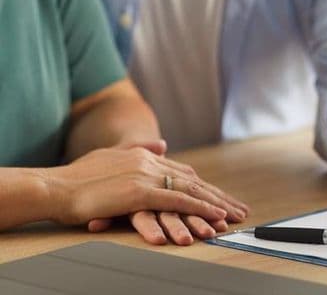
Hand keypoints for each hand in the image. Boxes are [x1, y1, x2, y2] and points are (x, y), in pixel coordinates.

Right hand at [47, 147, 248, 243]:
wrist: (54, 186)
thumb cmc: (76, 178)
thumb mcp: (111, 158)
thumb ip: (138, 150)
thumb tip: (161, 143)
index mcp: (144, 156)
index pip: (184, 173)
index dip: (206, 188)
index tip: (223, 199)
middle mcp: (150, 162)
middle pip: (193, 182)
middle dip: (219, 197)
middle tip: (239, 210)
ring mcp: (146, 176)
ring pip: (190, 191)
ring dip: (215, 205)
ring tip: (234, 216)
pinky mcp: (139, 192)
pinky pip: (177, 201)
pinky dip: (199, 208)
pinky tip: (214, 217)